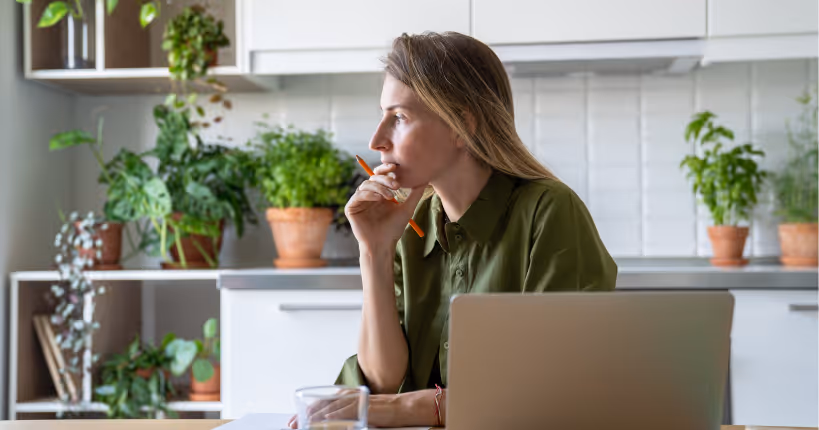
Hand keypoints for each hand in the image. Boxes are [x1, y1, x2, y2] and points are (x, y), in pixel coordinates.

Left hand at [287, 390, 437, 427]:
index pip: (324, 402)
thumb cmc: (389, 412)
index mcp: (350, 396)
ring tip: (302, 424)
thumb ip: (350, 414)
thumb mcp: (365, 412)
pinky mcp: (366, 409)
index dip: (308, 410)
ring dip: (315, 417)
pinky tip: (324, 423)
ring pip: (331, 409)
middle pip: (323, 404)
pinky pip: (346, 414)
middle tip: (291, 423)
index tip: (295, 419)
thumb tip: (333, 423)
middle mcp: (352, 396)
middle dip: (305, 415)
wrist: (406, 407)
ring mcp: (358, 402)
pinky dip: (333, 418)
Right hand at [344, 163, 425, 252]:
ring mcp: (358, 201)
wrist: (383, 244)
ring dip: (379, 187)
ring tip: (390, 196)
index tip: (395, 167)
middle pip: (373, 178)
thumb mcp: (407, 208)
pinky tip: (379, 198)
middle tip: (396, 185)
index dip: (386, 169)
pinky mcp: (351, 208)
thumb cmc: (394, 228)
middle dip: (385, 179)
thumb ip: (414, 194)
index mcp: (379, 192)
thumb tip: (425, 179)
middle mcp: (368, 195)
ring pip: (365, 185)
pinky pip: (358, 196)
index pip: (380, 175)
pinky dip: (368, 194)